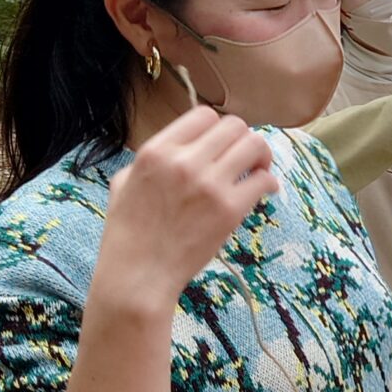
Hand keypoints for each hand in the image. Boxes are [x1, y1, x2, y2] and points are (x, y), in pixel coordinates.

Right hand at [96, 106, 278, 305]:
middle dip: (242, 139)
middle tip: (244, 157)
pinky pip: (263, 180)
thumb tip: (175, 150)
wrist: (137, 276)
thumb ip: (147, 160)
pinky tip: (263, 192)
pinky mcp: (229, 209)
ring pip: (254, 145)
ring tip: (258, 170)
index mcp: (156, 151)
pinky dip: (268, 183)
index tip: (220, 145)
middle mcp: (184, 161)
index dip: (216, 128)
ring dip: (261, 155)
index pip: (202, 115)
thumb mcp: (123, 184)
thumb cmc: (128, 234)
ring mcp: (209, 184)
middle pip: (234, 125)